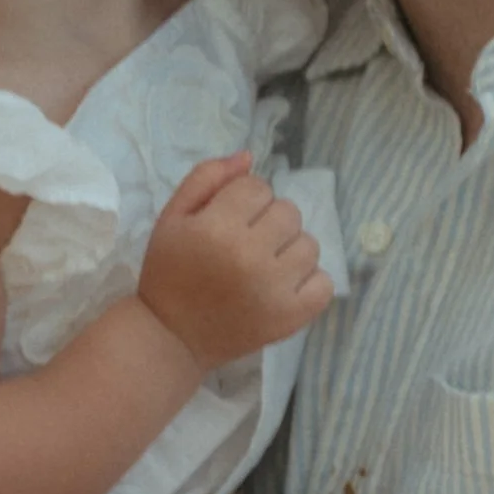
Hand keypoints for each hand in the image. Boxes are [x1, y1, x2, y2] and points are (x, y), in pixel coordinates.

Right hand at [137, 154, 331, 371]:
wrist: (173, 337)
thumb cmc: (169, 272)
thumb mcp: (172, 217)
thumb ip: (206, 178)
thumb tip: (250, 157)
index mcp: (217, 229)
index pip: (257, 187)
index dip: (242, 200)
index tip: (225, 221)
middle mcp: (250, 257)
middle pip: (288, 211)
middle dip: (268, 222)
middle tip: (245, 245)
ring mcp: (275, 290)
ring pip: (309, 244)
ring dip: (289, 250)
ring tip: (264, 266)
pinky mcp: (292, 317)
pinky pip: (324, 283)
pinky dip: (308, 282)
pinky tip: (282, 287)